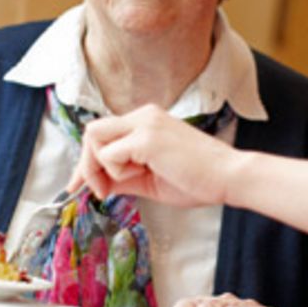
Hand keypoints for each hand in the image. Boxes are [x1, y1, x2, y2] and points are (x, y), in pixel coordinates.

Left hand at [67, 104, 237, 206]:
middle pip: (92, 131)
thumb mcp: (151, 180)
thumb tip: (98, 184)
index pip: (103, 133)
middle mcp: (143, 115)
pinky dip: (117, 171)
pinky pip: (110, 154)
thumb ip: (123, 178)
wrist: (229, 178)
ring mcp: (145, 123)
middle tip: (97, 191)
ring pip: (95, 138)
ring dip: (103, 167)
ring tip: (129, 182)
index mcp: (147, 120)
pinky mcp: (147, 137)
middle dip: (85, 164)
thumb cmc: (198, 180)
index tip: (78, 185)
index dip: (86, 161)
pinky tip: (142, 176)